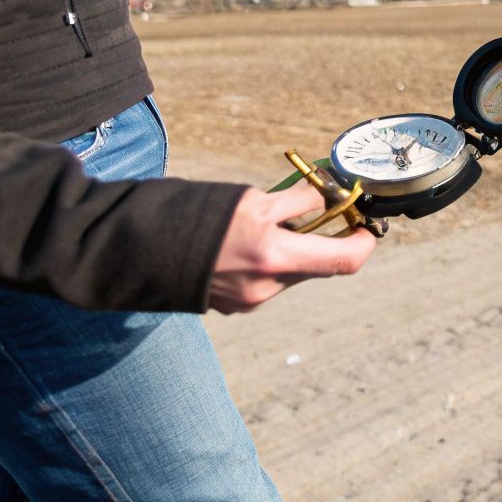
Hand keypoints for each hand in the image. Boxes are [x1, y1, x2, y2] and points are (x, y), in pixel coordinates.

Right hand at [208, 187, 375, 313]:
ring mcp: (250, 301)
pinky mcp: (234, 305)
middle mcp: (267, 287)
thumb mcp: (252, 200)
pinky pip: (268, 281)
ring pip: (292, 272)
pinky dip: (269, 261)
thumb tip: (327, 196)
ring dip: (292, 250)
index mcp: (275, 258)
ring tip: (264, 226)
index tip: (362, 224)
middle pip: (317, 266)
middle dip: (322, 239)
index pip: (345, 261)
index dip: (363, 242)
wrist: (138, 249)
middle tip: (317, 211)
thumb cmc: (195, 216)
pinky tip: (243, 245)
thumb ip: (297, 201)